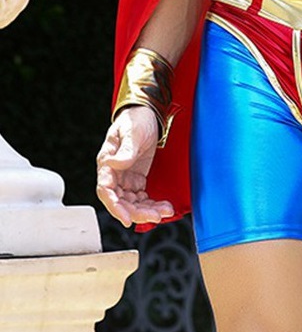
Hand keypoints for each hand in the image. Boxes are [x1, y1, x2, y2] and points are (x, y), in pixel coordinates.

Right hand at [96, 106, 174, 226]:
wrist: (147, 113)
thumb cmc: (136, 119)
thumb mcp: (133, 132)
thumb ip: (126, 150)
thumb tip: (114, 164)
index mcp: (107, 162)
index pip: (106, 190)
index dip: (115, 207)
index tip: (127, 219)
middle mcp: (114, 173)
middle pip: (121, 201)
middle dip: (137, 212)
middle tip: (156, 216)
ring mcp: (125, 177)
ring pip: (132, 202)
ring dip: (147, 210)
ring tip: (164, 211)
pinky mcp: (136, 178)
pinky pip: (141, 197)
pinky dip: (151, 204)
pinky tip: (163, 206)